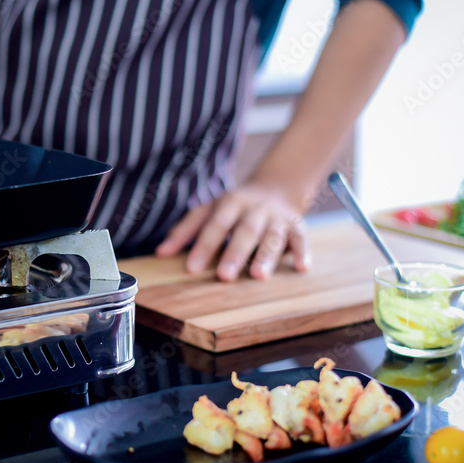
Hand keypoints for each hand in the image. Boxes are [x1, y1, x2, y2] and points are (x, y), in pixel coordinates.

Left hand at [155, 182, 310, 281]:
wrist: (277, 186)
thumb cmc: (234, 206)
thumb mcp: (208, 210)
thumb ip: (185, 230)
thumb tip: (161, 253)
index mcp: (230, 203)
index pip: (215, 225)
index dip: (203, 246)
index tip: (191, 268)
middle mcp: (255, 209)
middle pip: (245, 231)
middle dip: (234, 253)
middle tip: (224, 276)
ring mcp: (277, 218)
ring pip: (273, 236)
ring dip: (266, 256)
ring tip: (258, 276)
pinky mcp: (297, 226)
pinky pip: (301, 239)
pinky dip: (302, 253)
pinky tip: (301, 268)